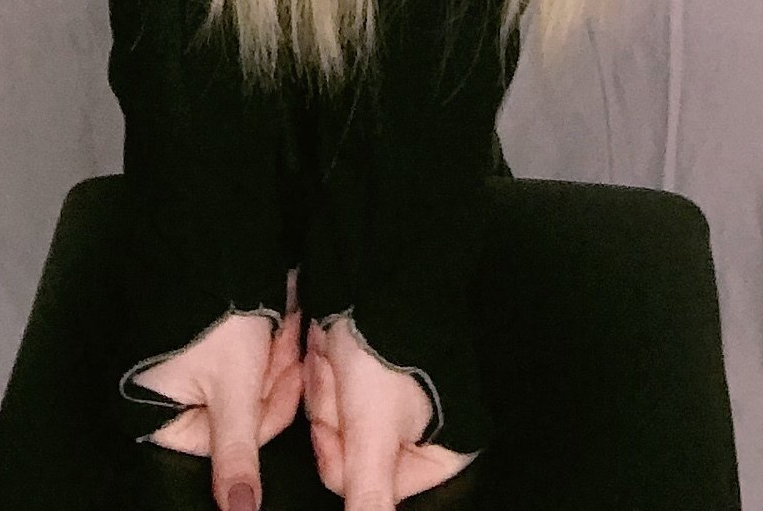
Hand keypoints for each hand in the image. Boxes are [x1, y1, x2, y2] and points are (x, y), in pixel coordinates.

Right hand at [131, 285, 305, 510]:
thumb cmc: (214, 316)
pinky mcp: (205, 346)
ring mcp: (190, 371)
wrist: (212, 244)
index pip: (237, 438)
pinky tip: (275, 317)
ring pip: (254, 384)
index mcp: (164, 418)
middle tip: (278, 337)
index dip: (265, 405)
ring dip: (273, 354)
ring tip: (276, 320)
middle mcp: (173, 398)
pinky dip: (267, 340)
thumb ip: (236, 458)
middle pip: (248, 412)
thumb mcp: (233, 388)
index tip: (276, 370)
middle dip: (270, 375)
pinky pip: (249, 360)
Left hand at [301, 311, 479, 508]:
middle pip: (349, 464)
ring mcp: (389, 410)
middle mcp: (419, 437)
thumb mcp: (373, 433)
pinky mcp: (363, 386)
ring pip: (333, 435)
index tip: (350, 414)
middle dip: (335, 422)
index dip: (347, 453)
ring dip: (325, 398)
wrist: (371, 275)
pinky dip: (321, 381)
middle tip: (345, 380)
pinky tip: (329, 354)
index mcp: (441, 455)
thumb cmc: (385, 354)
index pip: (372, 491)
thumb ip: (369, 503)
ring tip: (337, 361)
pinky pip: (328, 407)